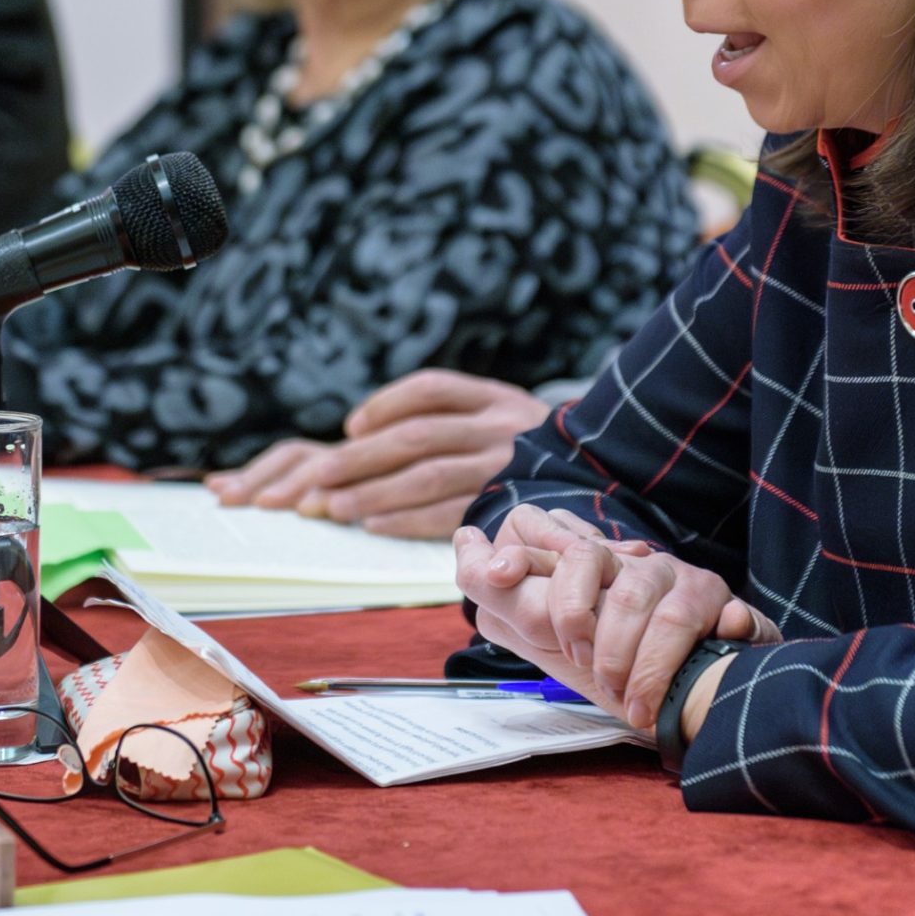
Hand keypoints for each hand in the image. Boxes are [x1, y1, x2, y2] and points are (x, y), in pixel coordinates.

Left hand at [207, 371, 548, 539]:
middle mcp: (501, 426)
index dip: (386, 404)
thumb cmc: (522, 452)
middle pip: (418, 435)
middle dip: (362, 456)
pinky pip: (448, 513)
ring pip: (428, 475)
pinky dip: (406, 520)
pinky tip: (373, 525)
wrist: (595, 480)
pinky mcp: (505, 508)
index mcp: (493, 397)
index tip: (351, 425)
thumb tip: (358, 431)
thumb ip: (446, 418)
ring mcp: (505, 468)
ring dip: (374, 492)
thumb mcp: (497, 416)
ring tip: (333, 506)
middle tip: (319, 474)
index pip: (432, 389)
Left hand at [454, 507, 775, 728]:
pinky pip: (725, 617)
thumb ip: (510, 604)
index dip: (524, 554)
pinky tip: (701, 669)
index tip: (494, 570)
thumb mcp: (557, 642)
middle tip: (585, 666)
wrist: (704, 701)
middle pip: (592, 559)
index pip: (556, 543)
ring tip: (632, 701)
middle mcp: (641, 566)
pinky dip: (714, 646)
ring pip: (649, 600)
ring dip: (637, 662)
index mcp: (598, 570)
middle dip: (578, 617)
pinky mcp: (731, 609)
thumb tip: (465, 544)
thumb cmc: (623, 670)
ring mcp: (687, 583)